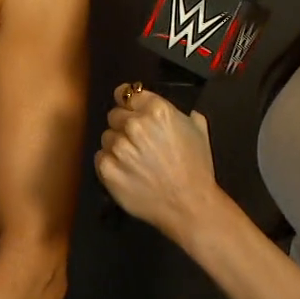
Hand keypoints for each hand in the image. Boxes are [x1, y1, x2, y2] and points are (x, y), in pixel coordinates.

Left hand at [92, 82, 227, 244]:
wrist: (187, 205)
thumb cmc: (197, 168)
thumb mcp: (198, 132)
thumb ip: (182, 114)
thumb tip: (174, 109)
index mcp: (156, 110)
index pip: (127, 93)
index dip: (128, 102)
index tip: (129, 108)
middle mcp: (134, 124)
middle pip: (114, 115)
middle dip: (123, 126)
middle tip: (138, 143)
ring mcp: (118, 147)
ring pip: (107, 137)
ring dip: (117, 146)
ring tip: (135, 162)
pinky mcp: (106, 168)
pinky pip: (100, 157)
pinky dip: (110, 163)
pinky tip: (126, 173)